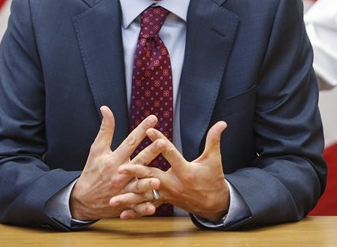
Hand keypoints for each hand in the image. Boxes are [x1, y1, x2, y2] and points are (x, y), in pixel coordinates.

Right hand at [69, 106, 163, 219]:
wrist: (82, 200)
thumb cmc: (91, 171)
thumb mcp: (96, 149)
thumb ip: (105, 129)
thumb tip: (106, 109)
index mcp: (114, 160)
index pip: (130, 141)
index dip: (142, 129)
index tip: (153, 118)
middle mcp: (119, 174)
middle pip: (139, 161)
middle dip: (151, 152)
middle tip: (163, 142)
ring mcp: (123, 190)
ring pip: (138, 187)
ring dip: (147, 183)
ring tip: (158, 179)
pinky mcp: (125, 203)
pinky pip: (135, 206)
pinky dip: (143, 207)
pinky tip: (152, 206)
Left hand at [114, 121, 229, 221]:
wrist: (214, 204)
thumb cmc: (213, 179)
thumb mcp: (214, 159)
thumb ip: (214, 140)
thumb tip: (222, 123)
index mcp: (185, 171)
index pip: (170, 153)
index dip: (160, 141)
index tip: (149, 130)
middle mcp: (174, 183)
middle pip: (152, 176)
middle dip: (135, 172)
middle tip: (120, 169)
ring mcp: (167, 194)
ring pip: (146, 195)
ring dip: (129, 196)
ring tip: (113, 198)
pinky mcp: (164, 201)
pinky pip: (147, 207)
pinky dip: (135, 211)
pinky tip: (121, 213)